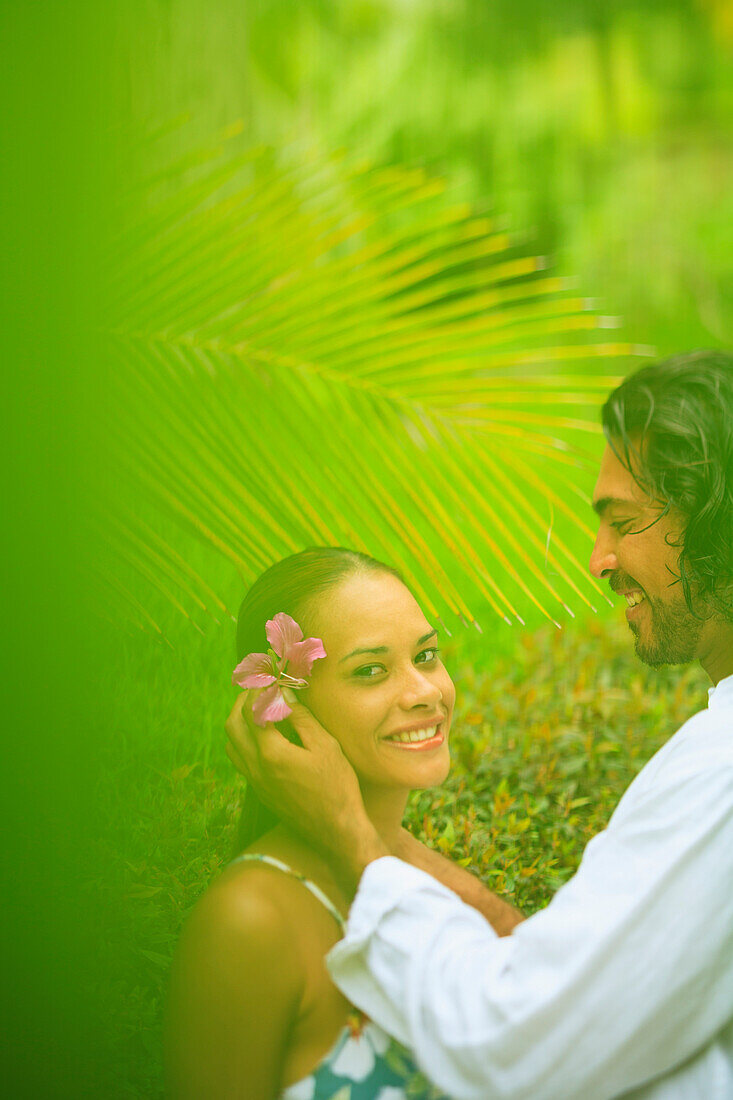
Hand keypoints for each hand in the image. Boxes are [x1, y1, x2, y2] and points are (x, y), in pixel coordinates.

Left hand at [225, 692, 388, 895]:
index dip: (259, 689)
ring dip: (239, 722)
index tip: (269, 677)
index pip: (252, 710)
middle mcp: (255, 767)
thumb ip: (301, 717)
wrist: (336, 831)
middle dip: (242, 702)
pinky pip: (240, 759)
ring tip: (259, 709)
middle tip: (259, 689)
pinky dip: (245, 740)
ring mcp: (255, 781)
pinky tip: (265, 736)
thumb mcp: (325, 745)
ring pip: (232, 744)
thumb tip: (284, 694)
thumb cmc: (337, 786)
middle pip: (233, 725)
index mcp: (271, 753)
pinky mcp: (259, 791)